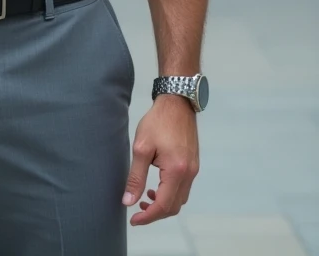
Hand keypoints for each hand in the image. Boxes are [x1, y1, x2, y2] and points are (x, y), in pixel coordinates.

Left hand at [122, 95, 199, 225]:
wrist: (177, 102)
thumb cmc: (158, 121)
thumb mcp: (141, 148)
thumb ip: (136, 177)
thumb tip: (128, 201)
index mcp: (176, 170)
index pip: (164, 205)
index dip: (148, 217)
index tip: (133, 220)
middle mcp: (189, 174)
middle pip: (174, 206)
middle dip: (155, 214)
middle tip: (137, 211)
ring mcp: (194, 169)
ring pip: (180, 199)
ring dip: (164, 204)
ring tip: (145, 198)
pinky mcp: (193, 164)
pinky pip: (184, 188)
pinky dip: (171, 194)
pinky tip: (157, 186)